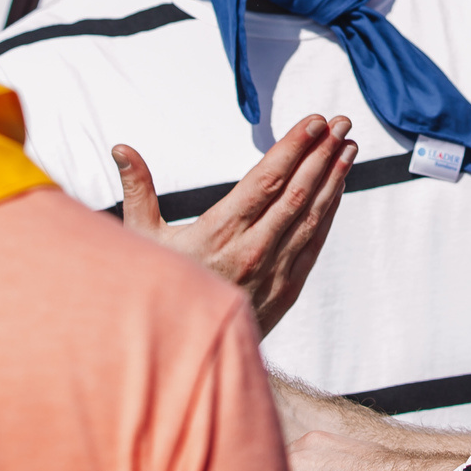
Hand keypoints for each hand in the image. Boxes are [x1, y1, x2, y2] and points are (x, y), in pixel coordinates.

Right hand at [115, 116, 354, 334]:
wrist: (184, 349)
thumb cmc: (161, 286)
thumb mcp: (143, 239)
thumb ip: (138, 190)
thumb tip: (122, 148)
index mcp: (220, 232)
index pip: (265, 180)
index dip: (293, 148)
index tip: (313, 122)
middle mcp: (252, 250)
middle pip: (296, 192)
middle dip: (322, 153)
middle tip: (341, 121)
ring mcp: (273, 271)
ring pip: (311, 215)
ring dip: (334, 178)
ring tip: (349, 145)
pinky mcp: (287, 289)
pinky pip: (314, 242)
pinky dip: (329, 211)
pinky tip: (339, 186)